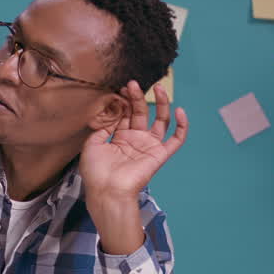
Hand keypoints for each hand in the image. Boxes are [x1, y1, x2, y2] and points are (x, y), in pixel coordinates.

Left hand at [80, 81, 187, 202]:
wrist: (107, 190)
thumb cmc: (96, 171)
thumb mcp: (93, 144)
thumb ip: (103, 126)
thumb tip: (112, 112)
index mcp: (119, 138)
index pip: (126, 114)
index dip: (125, 100)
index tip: (121, 88)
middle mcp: (135, 140)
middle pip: (141, 113)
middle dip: (138, 97)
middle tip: (133, 84)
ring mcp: (148, 146)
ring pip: (160, 120)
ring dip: (161, 104)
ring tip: (158, 88)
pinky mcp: (160, 154)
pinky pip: (176, 140)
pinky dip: (181, 126)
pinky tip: (180, 111)